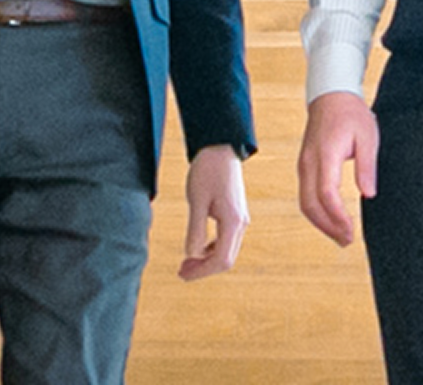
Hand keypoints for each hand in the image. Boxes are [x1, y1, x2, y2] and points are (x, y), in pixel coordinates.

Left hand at [178, 146, 249, 280]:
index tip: (182, 273)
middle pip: (226, 259)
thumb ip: (195, 229)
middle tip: (181, 271)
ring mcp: (240, 219)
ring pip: (226, 251)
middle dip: (203, 269)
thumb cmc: (208, 171)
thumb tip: (191, 254)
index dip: (201, 271)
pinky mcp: (235, 215)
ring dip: (207, 260)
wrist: (220, 149)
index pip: (221, 260)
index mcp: (233, 222)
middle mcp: (241, 223)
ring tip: (186, 262)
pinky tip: (197, 248)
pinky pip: (226, 240)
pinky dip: (211, 249)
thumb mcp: (197, 201)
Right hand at [297, 92, 379, 246]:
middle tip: (347, 241)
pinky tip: (331, 221)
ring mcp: (303, 165)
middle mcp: (308, 163)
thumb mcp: (368, 136)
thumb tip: (368, 194)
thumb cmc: (351, 114)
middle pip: (310, 204)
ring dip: (321, 224)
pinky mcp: (304, 167)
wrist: (330, 96)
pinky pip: (305, 196)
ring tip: (341, 237)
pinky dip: (316, 213)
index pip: (326, 193)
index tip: (351, 231)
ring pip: (305, 203)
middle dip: (328, 227)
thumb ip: (367, 166)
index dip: (337, 216)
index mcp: (325, 154)